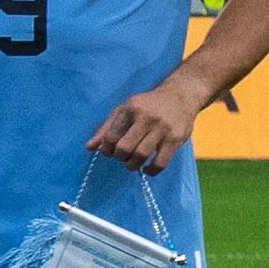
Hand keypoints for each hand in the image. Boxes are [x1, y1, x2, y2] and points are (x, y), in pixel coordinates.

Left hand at [89, 80, 203, 174]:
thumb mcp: (124, 110)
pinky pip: (160, 163)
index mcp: (130, 109)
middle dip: (119, 157)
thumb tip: (89, 148)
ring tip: (133, 163)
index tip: (110, 152)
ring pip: (141, 155)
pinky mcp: (175, 140)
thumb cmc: (146, 106)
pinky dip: (151, 171)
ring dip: (132, 165)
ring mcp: (162, 129)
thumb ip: (106, 128)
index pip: (111, 136)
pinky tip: (147, 169)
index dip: (106, 149)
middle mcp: (146, 118)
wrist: (180, 96)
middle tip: (122, 157)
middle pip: (125, 148)